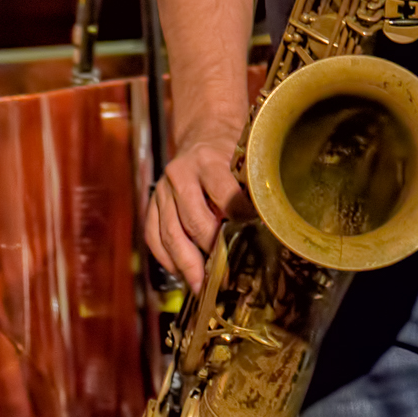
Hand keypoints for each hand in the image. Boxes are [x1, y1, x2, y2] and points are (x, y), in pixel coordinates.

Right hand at [145, 125, 246, 292]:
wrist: (203, 132)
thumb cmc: (232, 149)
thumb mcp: (245, 157)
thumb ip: (249, 186)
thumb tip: (265, 223)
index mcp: (209, 161)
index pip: (224, 194)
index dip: (239, 217)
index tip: (252, 238)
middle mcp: (181, 175)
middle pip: (193, 219)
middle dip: (209, 248)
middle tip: (224, 273)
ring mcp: (163, 190)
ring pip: (169, 232)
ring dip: (185, 262)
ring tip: (198, 284)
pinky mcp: (152, 202)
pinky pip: (153, 235)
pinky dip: (165, 257)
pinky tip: (179, 271)